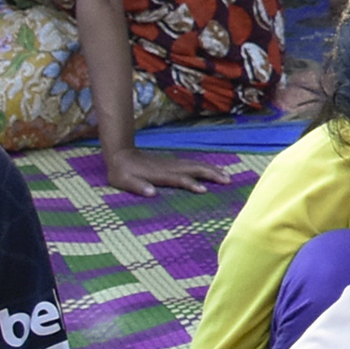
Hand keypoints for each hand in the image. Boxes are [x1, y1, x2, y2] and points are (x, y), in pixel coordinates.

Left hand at [100, 141, 236, 197]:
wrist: (121, 155)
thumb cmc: (122, 173)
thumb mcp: (124, 181)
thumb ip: (138, 186)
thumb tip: (151, 193)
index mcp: (159, 174)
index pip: (179, 179)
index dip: (191, 184)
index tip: (204, 190)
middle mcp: (169, 167)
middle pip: (194, 169)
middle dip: (212, 174)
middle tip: (228, 181)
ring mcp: (173, 164)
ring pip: (196, 165)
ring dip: (212, 170)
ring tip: (227, 176)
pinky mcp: (174, 163)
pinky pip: (194, 164)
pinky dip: (206, 166)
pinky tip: (214, 170)